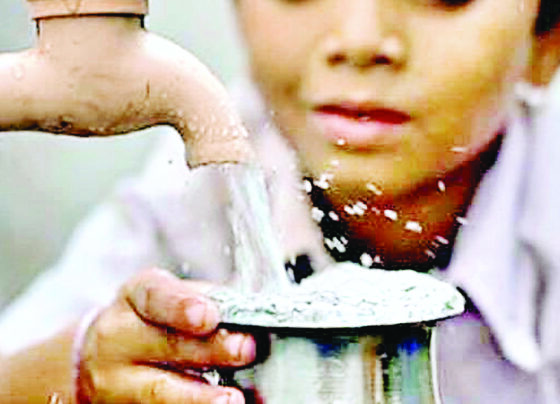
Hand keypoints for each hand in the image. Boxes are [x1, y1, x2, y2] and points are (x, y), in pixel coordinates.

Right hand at [75, 268, 255, 402]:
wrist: (102, 356)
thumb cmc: (154, 320)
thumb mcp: (172, 297)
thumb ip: (208, 300)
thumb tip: (253, 310)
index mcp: (134, 297)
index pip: (155, 297)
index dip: (182, 306)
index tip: (209, 315)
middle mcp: (116, 337)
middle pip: (163, 344)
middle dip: (209, 349)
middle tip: (245, 349)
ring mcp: (114, 380)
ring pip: (157, 390)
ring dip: (198, 397)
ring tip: (233, 399)